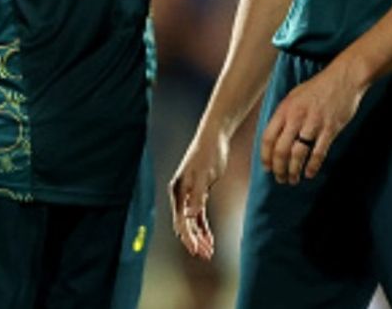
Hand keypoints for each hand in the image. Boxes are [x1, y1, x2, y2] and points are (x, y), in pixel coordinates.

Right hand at [170, 126, 229, 259]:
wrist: (214, 137)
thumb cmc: (208, 152)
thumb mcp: (204, 174)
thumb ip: (197, 195)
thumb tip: (189, 215)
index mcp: (178, 190)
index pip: (181, 220)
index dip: (188, 237)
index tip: (196, 250)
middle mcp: (180, 194)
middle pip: (184, 224)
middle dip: (194, 241)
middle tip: (206, 255)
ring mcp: (189, 194)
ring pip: (191, 222)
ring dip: (199, 237)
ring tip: (209, 252)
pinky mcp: (198, 193)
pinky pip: (199, 216)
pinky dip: (204, 228)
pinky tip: (209, 238)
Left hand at [259, 60, 365, 184]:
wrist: (343, 78)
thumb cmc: (318, 87)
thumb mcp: (294, 96)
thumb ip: (284, 115)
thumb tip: (275, 137)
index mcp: (285, 109)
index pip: (268, 138)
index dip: (266, 156)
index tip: (267, 168)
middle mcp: (296, 117)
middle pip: (281, 150)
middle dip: (279, 168)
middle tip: (280, 178)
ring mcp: (314, 123)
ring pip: (298, 154)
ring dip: (293, 170)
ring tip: (293, 179)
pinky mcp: (330, 129)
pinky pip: (318, 152)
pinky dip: (312, 166)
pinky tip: (309, 173)